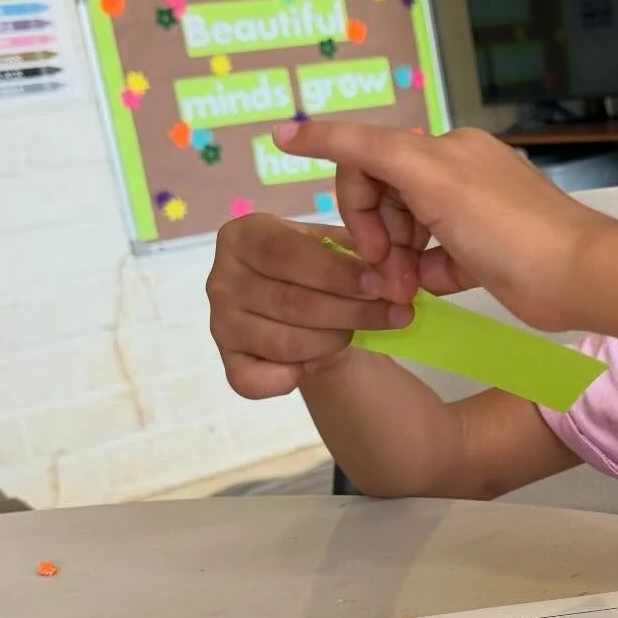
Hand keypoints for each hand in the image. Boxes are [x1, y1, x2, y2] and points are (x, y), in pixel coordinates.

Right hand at [206, 214, 413, 398]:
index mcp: (243, 236)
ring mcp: (221, 323)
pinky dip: (290, 378)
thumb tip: (390, 274)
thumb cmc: (322, 270)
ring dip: (335, 341)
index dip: (336, 273)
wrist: (311, 309)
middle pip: (290, 302)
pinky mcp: (228, 361)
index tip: (381, 286)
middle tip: (396, 314)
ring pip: (285, 342)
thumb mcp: (338, 248)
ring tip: (363, 333)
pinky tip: (318, 363)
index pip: (284, 253)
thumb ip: (358, 253)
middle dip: (352, 312)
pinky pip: (255, 381)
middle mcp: (222, 279)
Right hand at [272, 121, 608, 329]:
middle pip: (385, 199)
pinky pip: (434, 261)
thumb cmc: (507, 227)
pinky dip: (424, 276)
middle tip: (383, 271)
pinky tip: (426, 294)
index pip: (369, 156)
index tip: (355, 238)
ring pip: (407, 234)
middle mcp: (456, 173)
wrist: (577, 277)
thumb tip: (290, 131)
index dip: (352, 196)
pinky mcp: (482, 255)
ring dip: (396, 262)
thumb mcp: (428, 176)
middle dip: (376, 235)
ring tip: (402, 292)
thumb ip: (362, 148)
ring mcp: (470, 216)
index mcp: (443, 147)